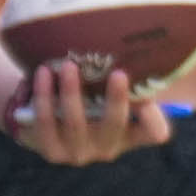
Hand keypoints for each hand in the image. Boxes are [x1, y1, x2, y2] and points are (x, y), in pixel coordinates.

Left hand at [8, 53, 171, 162]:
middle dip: (117, 100)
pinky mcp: (51, 150)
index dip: (155, 119)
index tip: (149, 99)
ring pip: (75, 123)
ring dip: (71, 92)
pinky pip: (44, 123)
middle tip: (118, 73)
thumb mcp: (106, 93)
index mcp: (130, 133)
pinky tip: (41, 75)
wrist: (46, 124)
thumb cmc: (87, 101)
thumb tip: (128, 42)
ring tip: (67, 65)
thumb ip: (120, 78)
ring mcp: (78, 152)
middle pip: (115, 125)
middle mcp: (107, 147)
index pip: (154, 133)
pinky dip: (42, 97)